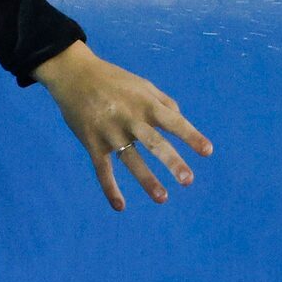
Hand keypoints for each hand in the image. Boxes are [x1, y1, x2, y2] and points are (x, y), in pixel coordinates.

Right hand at [33, 42, 211, 211]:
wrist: (74, 75)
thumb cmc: (113, 80)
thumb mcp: (142, 84)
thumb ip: (164, 101)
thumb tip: (181, 120)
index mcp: (145, 103)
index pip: (173, 121)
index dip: (190, 136)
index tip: (207, 152)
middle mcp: (129, 118)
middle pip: (154, 142)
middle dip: (171, 161)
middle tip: (188, 180)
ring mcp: (109, 132)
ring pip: (129, 159)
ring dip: (146, 179)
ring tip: (162, 198)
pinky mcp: (92, 143)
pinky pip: (102, 169)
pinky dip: (109, 188)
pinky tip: (120, 206)